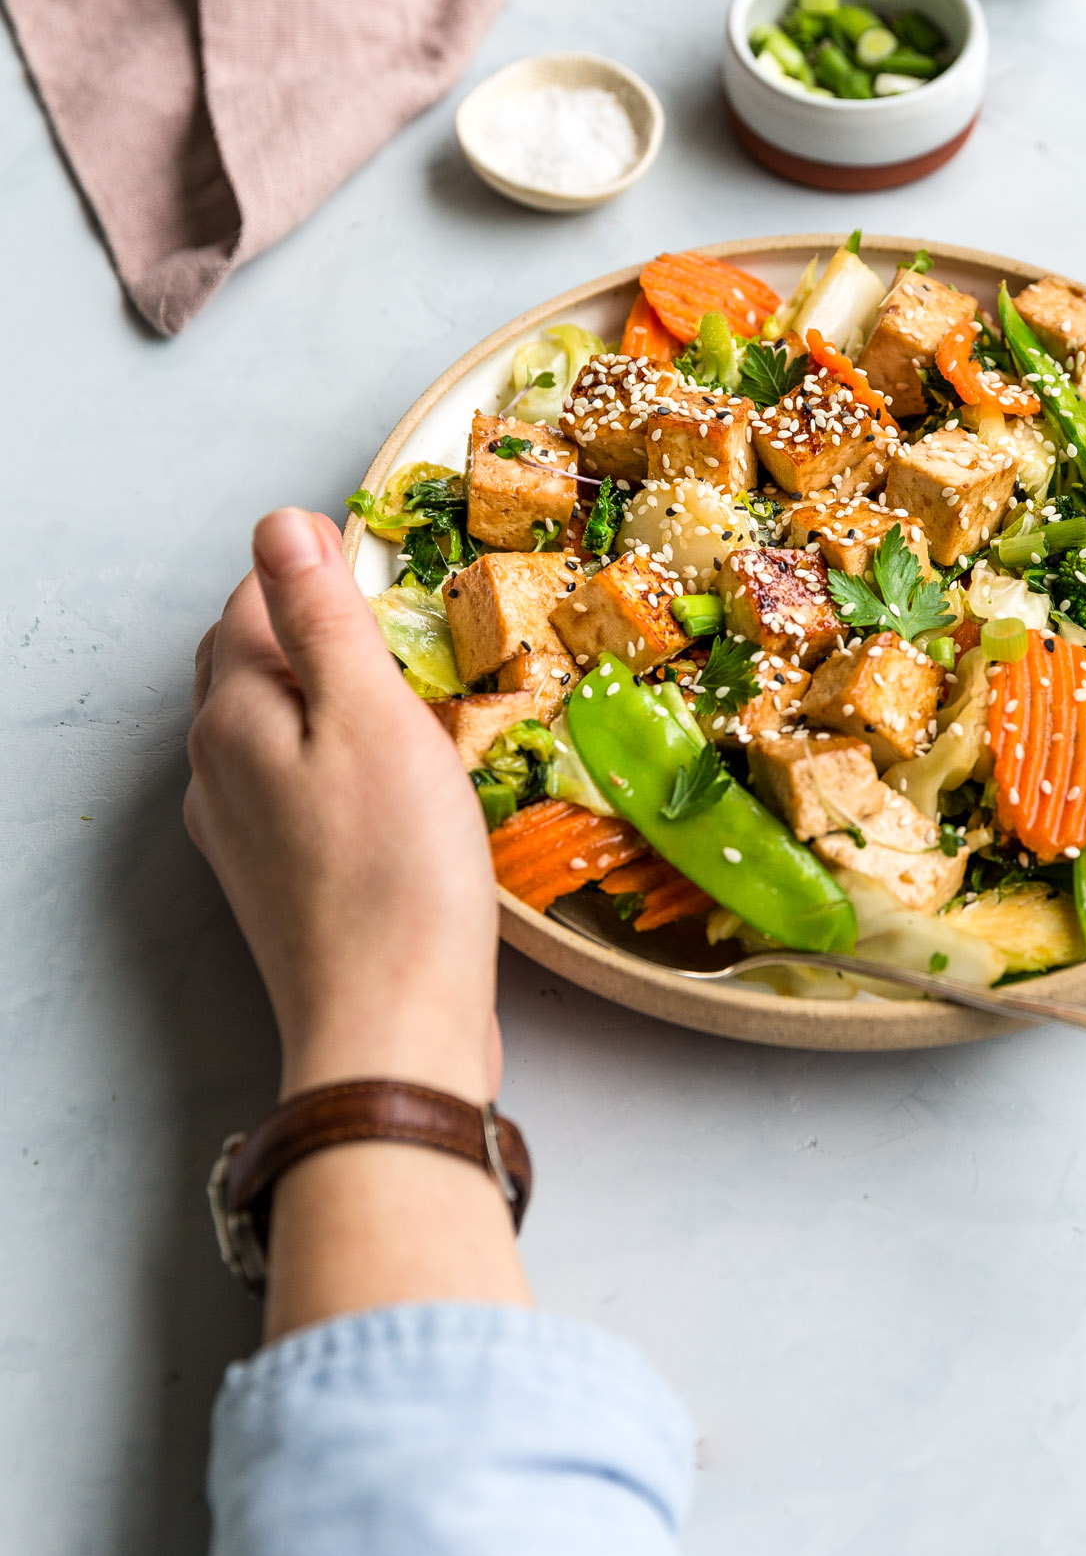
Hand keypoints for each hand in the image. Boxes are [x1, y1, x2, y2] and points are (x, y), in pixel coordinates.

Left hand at [186, 509, 500, 1105]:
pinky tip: (383, 775)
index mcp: (234, 713)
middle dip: (310, 620)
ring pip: (270, 724)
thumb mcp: (371, 716)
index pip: (258, 595)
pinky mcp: (278, 881)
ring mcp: (241, 831)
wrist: (391, 1028)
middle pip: (250, 657)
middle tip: (393, 610)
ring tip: (398, 686)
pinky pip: (291, 784)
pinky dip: (330, 754)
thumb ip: (322, 617)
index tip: (387, 557)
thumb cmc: (396, 874)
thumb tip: (280, 526)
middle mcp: (217, 768)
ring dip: (322, 691)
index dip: (320, 561)